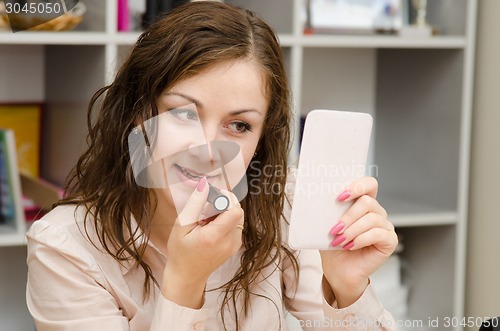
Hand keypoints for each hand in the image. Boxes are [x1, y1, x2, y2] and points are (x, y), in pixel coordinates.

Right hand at [161, 177, 243, 307]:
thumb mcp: (181, 225)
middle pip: (238, 212)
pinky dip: (227, 221)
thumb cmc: (180, 251)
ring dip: (226, 212)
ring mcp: (234, 246)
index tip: (211, 197)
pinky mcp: (235, 246)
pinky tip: (212, 226)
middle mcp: (229, 242)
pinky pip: (237, 225)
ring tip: (207, 219)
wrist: (186, 276)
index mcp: (215, 237)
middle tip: (207, 208)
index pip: (235, 210)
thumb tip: (205, 184)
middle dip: (225, 204)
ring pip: (238, 217)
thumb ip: (195, 204)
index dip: (226, 199)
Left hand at [319, 177, 397, 307]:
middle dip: (348, 216)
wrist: (338, 270)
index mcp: (363, 204)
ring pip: (372, 219)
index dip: (358, 186)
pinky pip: (379, 234)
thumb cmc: (333, 247)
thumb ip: (327, 212)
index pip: (369, 184)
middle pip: (367, 202)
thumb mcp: (327, 226)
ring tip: (339, 240)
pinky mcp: (389, 241)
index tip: (339, 197)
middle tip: (335, 229)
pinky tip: (350, 246)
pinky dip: (361, 239)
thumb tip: (316, 200)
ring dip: (352, 230)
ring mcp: (385, 226)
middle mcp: (377, 212)